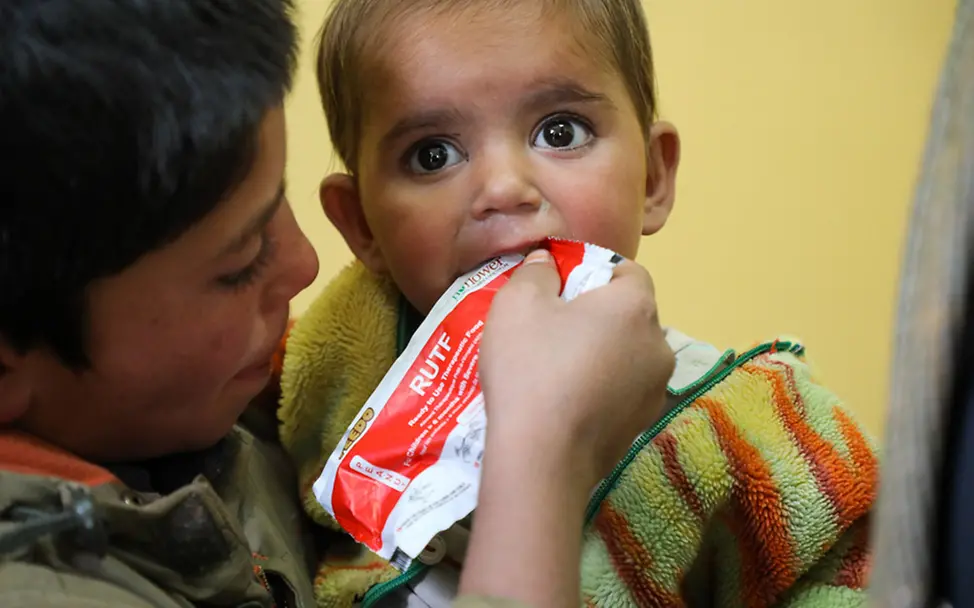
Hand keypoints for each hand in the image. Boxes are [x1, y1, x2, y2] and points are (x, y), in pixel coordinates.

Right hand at [480, 248, 673, 487]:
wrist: (542, 459)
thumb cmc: (531, 369)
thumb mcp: (517, 304)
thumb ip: (536, 272)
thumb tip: (548, 263)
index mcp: (636, 305)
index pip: (628, 271)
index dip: (594, 273)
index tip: (560, 288)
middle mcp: (659, 343)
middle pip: (630, 315)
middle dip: (597, 315)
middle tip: (552, 329)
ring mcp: (656, 389)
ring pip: (629, 355)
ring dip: (602, 353)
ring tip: (558, 369)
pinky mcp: (643, 424)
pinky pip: (623, 391)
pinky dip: (602, 388)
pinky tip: (566, 403)